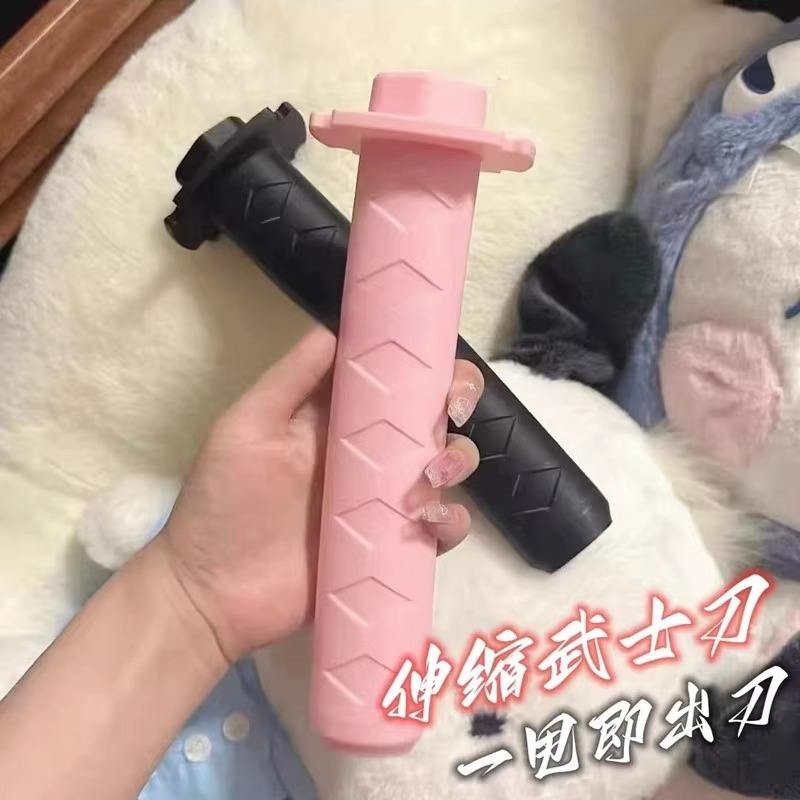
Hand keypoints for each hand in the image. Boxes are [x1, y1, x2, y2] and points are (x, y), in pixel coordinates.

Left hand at [151, 326, 484, 662]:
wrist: (211, 595)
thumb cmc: (222, 503)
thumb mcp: (247, 427)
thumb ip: (292, 377)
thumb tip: (341, 326)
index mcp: (338, 418)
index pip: (395, 377)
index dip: (428, 364)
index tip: (439, 367)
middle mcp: (371, 453)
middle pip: (433, 417)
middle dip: (457, 405)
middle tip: (448, 416)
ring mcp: (385, 501)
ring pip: (448, 467)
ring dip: (456, 462)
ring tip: (427, 480)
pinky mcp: (394, 547)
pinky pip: (443, 528)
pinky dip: (451, 521)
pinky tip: (428, 522)